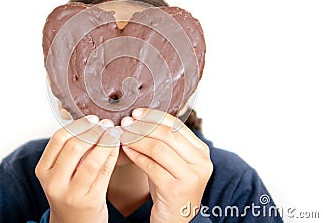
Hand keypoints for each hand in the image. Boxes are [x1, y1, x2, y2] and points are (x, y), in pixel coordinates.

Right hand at [35, 115, 119, 222]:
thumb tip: (91, 123)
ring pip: (92, 160)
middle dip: (94, 131)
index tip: (92, 119)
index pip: (59, 139)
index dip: (78, 125)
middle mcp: (54, 182)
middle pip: (75, 147)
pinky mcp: (91, 201)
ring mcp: (72, 194)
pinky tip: (116, 147)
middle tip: (106, 124)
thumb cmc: (68, 192)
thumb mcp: (59, 172)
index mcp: (43, 170)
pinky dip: (112, 156)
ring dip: (106, 142)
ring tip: (113, 133)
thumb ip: (69, 151)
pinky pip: (105, 172)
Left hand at [120, 108, 212, 222]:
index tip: (136, 113)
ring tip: (123, 136)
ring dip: (137, 140)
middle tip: (126, 122)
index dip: (154, 116)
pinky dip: (136, 156)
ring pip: (158, 148)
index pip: (177, 125)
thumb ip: (164, 142)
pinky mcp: (177, 189)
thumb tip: (139, 118)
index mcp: (201, 151)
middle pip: (168, 134)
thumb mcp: (172, 161)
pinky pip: (151, 166)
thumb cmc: (170, 186)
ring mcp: (191, 176)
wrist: (176, 220)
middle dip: (143, 126)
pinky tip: (126, 150)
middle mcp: (201, 162)